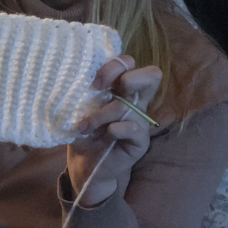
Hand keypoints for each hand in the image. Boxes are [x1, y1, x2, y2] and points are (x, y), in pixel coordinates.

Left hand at [65, 55, 161, 206]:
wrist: (84, 164)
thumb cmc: (82, 130)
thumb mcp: (80, 106)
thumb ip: (84, 90)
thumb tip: (76, 74)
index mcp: (120, 88)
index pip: (128, 63)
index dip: (112, 66)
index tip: (91, 82)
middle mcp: (135, 100)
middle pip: (151, 74)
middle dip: (124, 76)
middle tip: (98, 89)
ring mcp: (140, 120)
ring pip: (129, 105)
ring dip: (101, 114)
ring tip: (84, 126)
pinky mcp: (140, 140)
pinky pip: (133, 127)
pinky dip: (114, 129)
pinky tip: (104, 135)